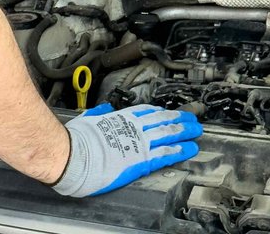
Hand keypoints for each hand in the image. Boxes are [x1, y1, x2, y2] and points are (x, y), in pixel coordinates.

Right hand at [51, 103, 201, 197]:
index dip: (161, 111)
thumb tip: (104, 108)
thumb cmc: (76, 140)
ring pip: (168, 134)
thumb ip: (99, 114)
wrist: (73, 155)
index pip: (146, 111)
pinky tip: (189, 149)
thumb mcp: (89, 119)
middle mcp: (133, 127)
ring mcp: (139, 143)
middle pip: (162, 120)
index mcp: (121, 117)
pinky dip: (179, 150)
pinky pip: (165, 154)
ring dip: (184, 132)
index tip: (169, 111)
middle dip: (179, 118)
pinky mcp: (141, 160)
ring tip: (196, 131)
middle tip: (192, 117)